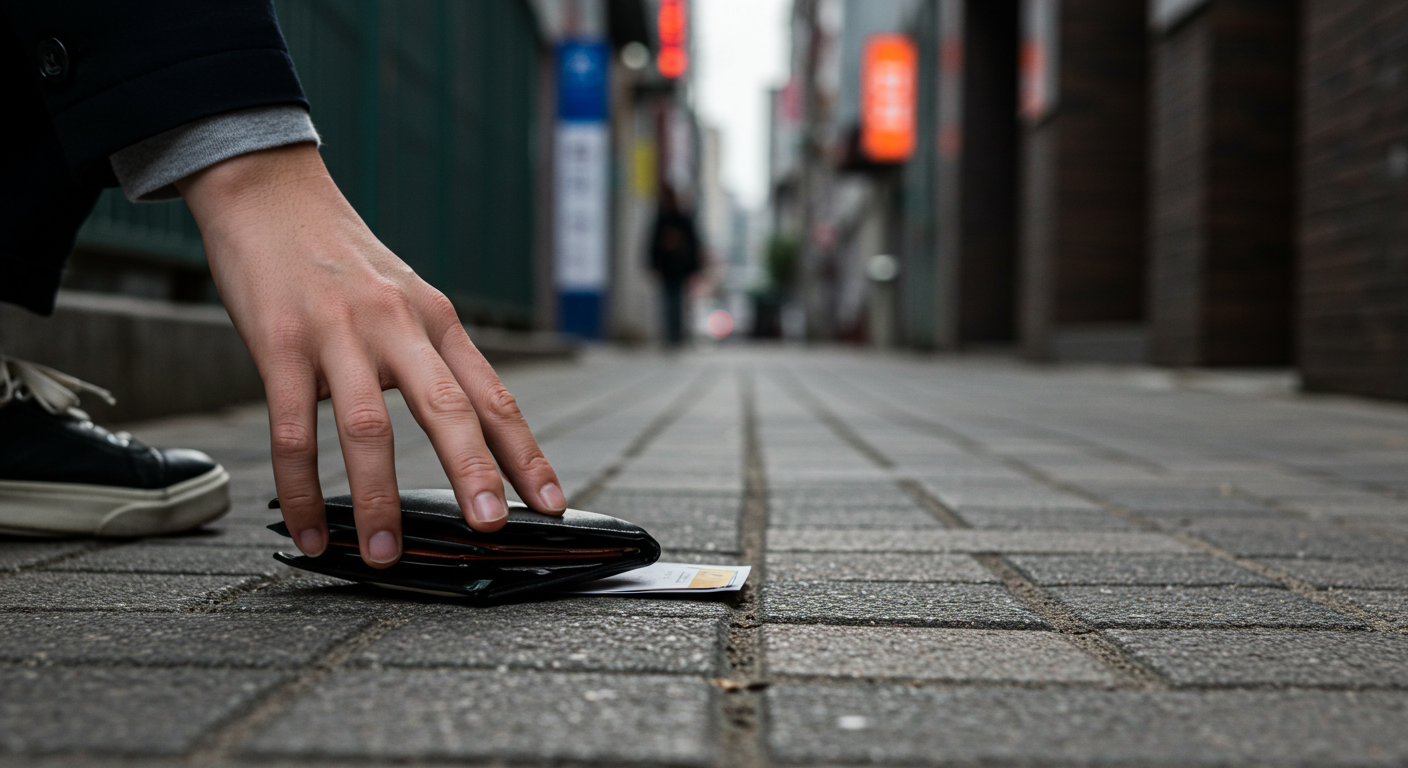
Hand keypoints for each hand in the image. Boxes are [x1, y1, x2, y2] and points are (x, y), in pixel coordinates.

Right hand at [176, 143, 565, 567]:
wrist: (268, 189)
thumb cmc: (340, 255)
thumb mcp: (404, 296)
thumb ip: (430, 355)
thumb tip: (463, 427)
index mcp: (436, 319)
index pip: (494, 395)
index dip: (526, 453)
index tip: (552, 503)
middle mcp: (398, 325)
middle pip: (448, 407)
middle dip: (474, 473)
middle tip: (490, 529)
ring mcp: (339, 333)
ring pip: (370, 428)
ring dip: (379, 500)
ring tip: (385, 554)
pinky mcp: (280, 343)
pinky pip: (294, 431)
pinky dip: (302, 490)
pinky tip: (308, 530)